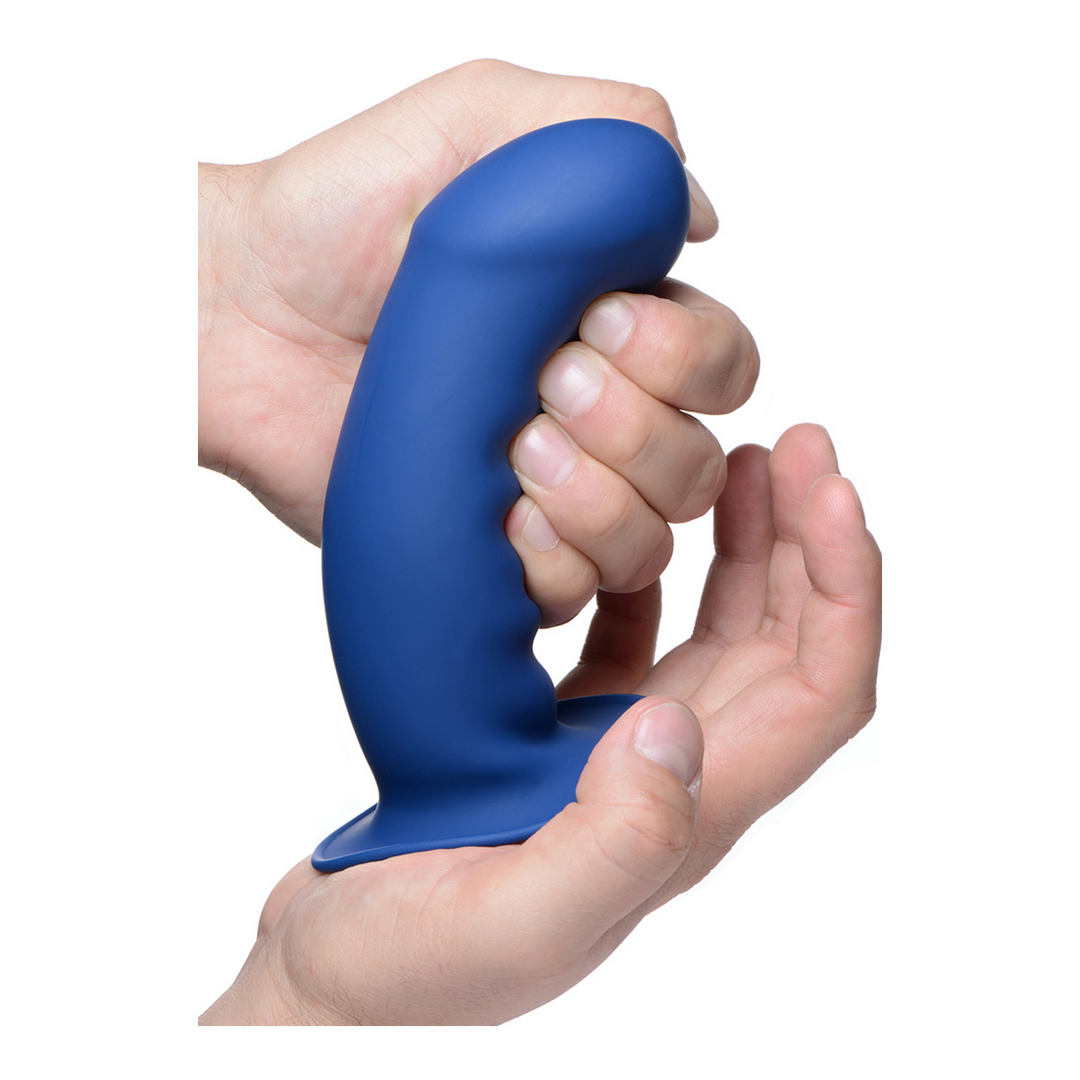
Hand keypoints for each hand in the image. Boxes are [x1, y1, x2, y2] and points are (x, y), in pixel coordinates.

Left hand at [198, 59, 757, 626]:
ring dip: (597, 495)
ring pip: (651, 541)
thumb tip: (700, 219)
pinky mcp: (493, 555)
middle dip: (636, 427)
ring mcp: (546, 495)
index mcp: (613, 327)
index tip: (593, 320)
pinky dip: (549, 556)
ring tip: (514, 442)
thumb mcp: (486, 121)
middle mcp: (594, 419)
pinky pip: (572, 591)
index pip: (725, 368)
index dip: (686, 359)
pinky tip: (497, 509)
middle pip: (699, 466)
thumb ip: (616, 134)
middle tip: (546, 380)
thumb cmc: (346, 214)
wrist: (247, 308)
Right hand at [199, 423, 881, 1025]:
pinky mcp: (568, 736)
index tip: (824, 485)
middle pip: (787, 647)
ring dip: (748, 550)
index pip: (818, 689)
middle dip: (810, 542)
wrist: (336, 982)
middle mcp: (675, 779)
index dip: (842, 586)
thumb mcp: (517, 917)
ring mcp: (622, 754)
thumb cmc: (413, 969)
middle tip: (800, 442)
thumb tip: (676, 730)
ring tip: (743, 464)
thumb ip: (615, 840)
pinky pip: (639, 639)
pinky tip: (639, 530)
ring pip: (723, 635)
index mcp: (687, 814)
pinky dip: (656, 576)